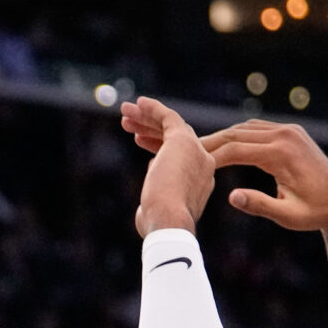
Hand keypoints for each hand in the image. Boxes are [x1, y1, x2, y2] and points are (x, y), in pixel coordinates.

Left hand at [120, 98, 215, 235]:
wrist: (169, 223)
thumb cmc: (158, 225)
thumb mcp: (155, 213)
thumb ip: (154, 202)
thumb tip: (146, 195)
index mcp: (200, 182)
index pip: (180, 157)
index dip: (158, 146)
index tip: (139, 141)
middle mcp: (203, 163)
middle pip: (176, 138)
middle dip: (151, 128)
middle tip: (129, 123)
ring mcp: (195, 151)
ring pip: (171, 126)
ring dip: (146, 117)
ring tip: (125, 111)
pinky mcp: (182, 141)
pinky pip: (168, 117)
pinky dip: (154, 108)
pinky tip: (139, 102)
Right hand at [201, 121, 327, 238]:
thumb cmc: (314, 214)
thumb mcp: (287, 216)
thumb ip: (260, 205)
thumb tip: (232, 197)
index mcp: (282, 154)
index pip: (236, 150)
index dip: (210, 158)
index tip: (189, 168)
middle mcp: (286, 136)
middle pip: (237, 134)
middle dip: (210, 144)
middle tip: (184, 153)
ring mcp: (289, 131)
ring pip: (245, 128)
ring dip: (222, 138)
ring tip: (199, 150)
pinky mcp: (291, 133)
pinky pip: (257, 129)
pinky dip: (238, 136)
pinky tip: (223, 146)